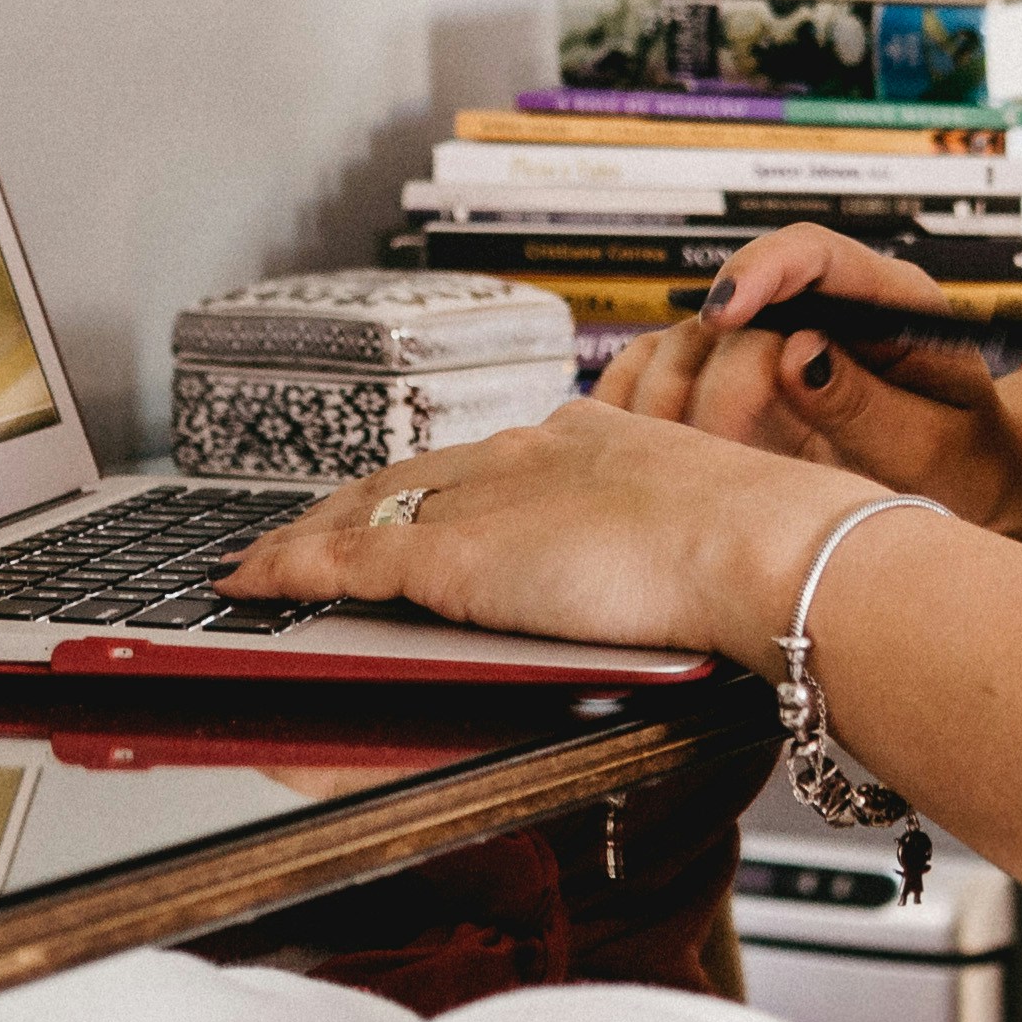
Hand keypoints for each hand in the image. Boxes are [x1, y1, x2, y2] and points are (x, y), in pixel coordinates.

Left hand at [218, 399, 892, 664]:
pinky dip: (292, 568)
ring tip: (260, 562)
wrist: (768, 550)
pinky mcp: (456, 555)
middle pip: (414, 476)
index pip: (484, 462)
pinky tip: (253, 582)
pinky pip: (350, 558)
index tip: (402, 503)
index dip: (431, 486)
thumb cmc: (767, 556)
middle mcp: (531, 453)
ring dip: (308, 536)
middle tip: (300, 531)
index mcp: (593, 440)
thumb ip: (673, 547)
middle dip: (353, 504)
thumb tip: (675, 582)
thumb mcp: (708, 536)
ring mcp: (488, 501)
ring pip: (370, 509)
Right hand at [590, 223, 1015, 519]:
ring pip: (700, 336)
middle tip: (719, 443)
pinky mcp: (749, 372)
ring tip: (699, 461)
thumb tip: (794, 355)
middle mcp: (828, 305)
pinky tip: (666, 452)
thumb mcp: (932, 448)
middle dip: (718, 365)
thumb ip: (866, 405)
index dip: (760, 272)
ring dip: (683, 391)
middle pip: (742, 300)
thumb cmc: (966, 461)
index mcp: (892, 299)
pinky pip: (682, 368)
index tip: (721, 315)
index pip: (813, 252)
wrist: (972, 479)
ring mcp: (782, 336)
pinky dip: (661, 401)